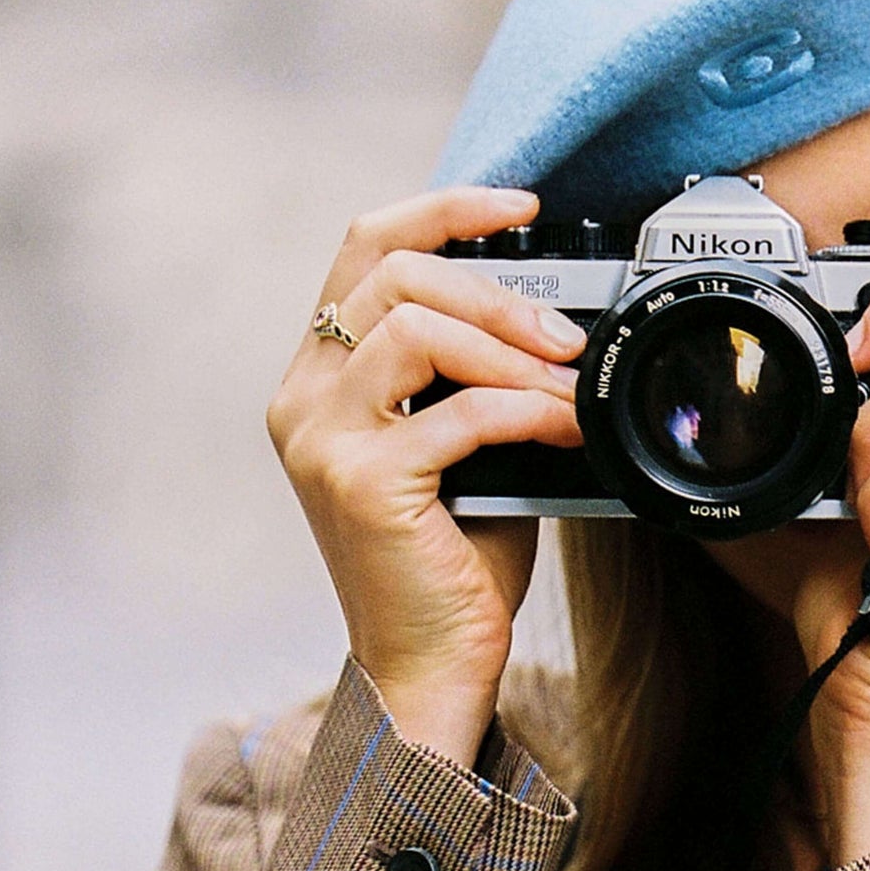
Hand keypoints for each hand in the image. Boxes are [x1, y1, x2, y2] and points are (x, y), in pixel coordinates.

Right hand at [268, 188, 584, 764]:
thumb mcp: (462, 445)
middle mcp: (304, 398)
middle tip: (563, 333)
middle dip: (496, 287)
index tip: (520, 205)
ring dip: (509, 343)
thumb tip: (555, 315)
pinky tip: (564, 428)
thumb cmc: (452, 561)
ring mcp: (324, 440)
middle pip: (392, 272)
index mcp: (320, 377)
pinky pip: (456, 412)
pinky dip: (525, 410)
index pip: (366, 247)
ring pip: (415, 327)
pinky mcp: (362, 484)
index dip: (444, 209)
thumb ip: (475, 375)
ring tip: (565, 380)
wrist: (429, 664)